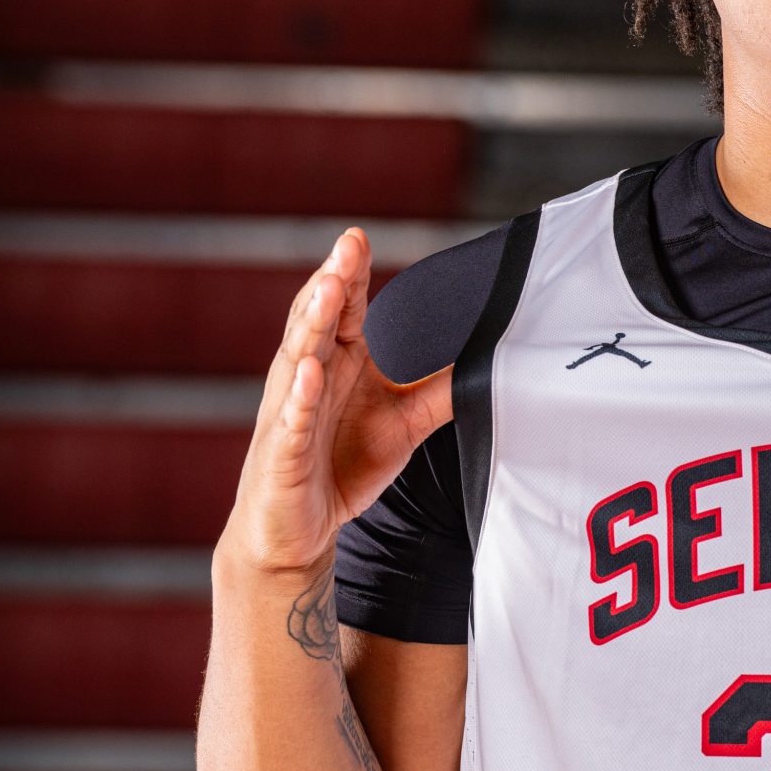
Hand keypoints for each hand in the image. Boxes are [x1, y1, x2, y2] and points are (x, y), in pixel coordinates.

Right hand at [223, 227, 453, 578]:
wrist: (298, 533)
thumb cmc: (343, 467)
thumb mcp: (403, 425)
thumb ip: (440, 391)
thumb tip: (487, 361)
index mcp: (336, 363)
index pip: (341, 310)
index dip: (349, 274)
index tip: (357, 238)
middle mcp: (308, 378)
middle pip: (317, 321)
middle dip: (331, 282)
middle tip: (346, 246)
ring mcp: (290, 413)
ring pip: (299, 360)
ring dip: (311, 324)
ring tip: (327, 290)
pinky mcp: (283, 455)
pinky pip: (293, 422)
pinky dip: (301, 398)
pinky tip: (310, 374)